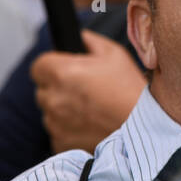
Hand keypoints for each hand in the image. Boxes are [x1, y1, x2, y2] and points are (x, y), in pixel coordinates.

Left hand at [32, 30, 146, 153]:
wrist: (142, 128)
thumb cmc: (129, 90)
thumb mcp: (115, 55)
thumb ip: (90, 41)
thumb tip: (79, 38)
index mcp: (61, 73)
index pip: (38, 66)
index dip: (51, 66)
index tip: (65, 69)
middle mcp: (53, 99)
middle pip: (43, 89)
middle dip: (57, 87)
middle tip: (82, 89)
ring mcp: (55, 123)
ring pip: (49, 112)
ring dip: (62, 109)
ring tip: (90, 109)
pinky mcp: (60, 143)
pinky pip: (57, 132)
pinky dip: (68, 129)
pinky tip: (90, 125)